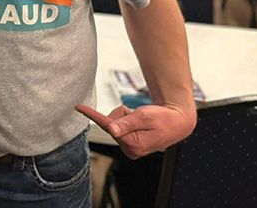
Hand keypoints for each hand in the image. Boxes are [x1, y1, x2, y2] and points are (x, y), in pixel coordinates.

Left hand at [76, 102, 195, 158]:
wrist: (178, 122)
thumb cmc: (164, 118)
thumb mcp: (145, 116)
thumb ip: (127, 122)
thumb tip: (111, 130)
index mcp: (133, 143)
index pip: (108, 126)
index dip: (92, 114)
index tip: (78, 107)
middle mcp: (130, 149)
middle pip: (111, 123)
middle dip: (121, 115)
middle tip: (138, 115)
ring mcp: (130, 148)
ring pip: (115, 124)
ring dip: (126, 117)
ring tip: (142, 119)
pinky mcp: (130, 144)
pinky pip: (119, 127)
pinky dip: (127, 121)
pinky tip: (140, 123)